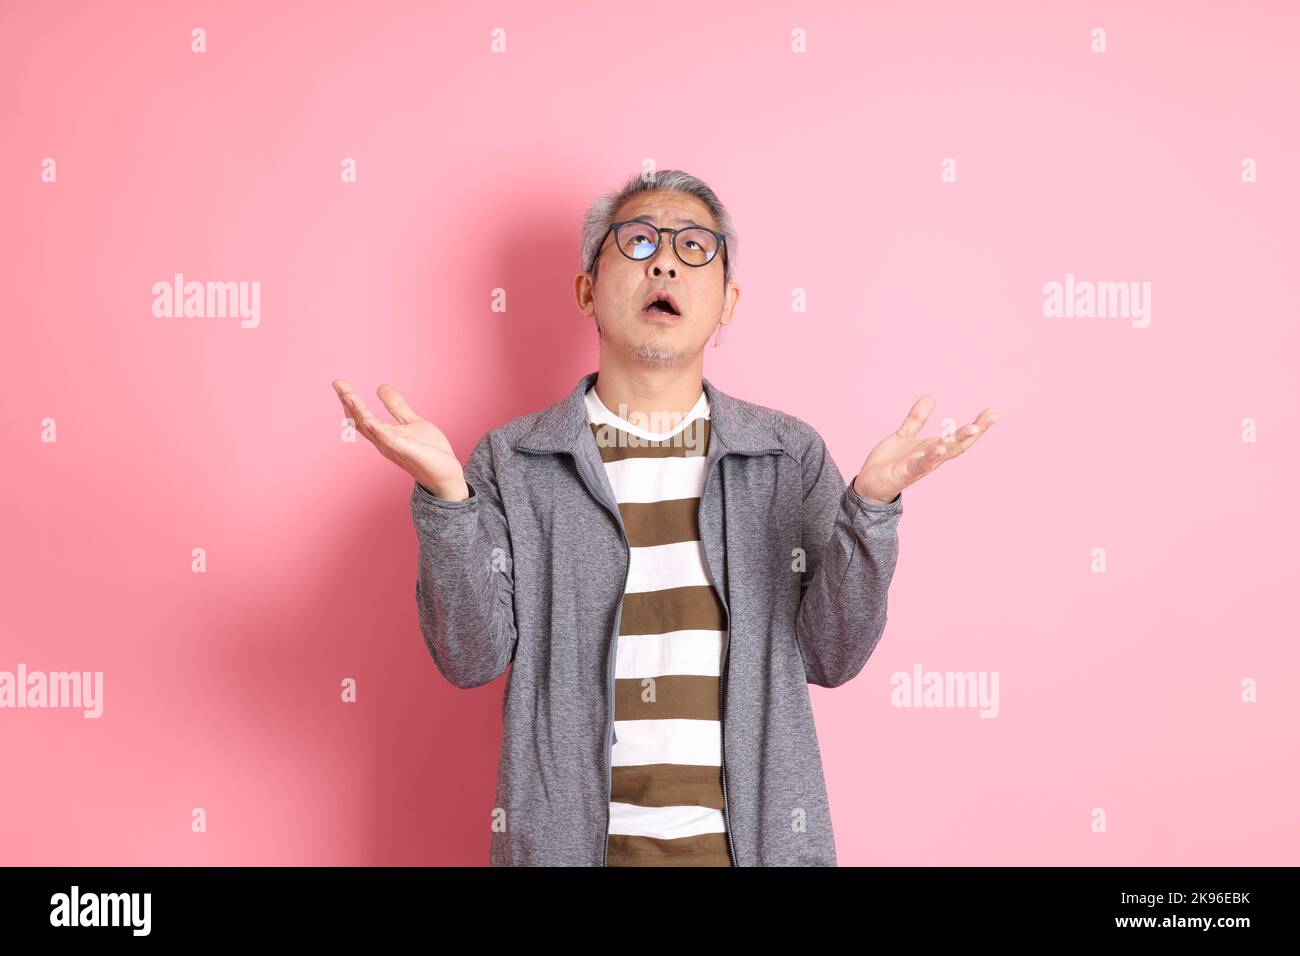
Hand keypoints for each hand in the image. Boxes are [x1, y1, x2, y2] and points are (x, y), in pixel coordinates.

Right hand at [331, 379, 468, 499]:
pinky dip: (379, 431)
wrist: (446, 474)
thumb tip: (381, 387)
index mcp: (384, 435)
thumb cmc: (429, 451)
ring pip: (372, 429)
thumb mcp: (411, 422)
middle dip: (349, 402)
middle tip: (337, 384)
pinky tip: (370, 421)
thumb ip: (397, 407)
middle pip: (361, 421)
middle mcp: (384, 442)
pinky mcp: (408, 451)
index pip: (361, 417)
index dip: (349, 400)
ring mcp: (394, 447)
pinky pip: (391, 441)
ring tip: (348, 396)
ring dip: (359, 413)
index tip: (338, 383)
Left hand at [853, 396, 997, 503]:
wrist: (869, 485)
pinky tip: (939, 447)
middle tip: (991, 416)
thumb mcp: (904, 435)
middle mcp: (931, 458)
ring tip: (974, 428)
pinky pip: (920, 464)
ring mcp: (920, 466)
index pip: (958, 436)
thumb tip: (930, 397)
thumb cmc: (890, 463)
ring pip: (943, 453)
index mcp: (932, 448)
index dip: (976, 425)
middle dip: (976, 430)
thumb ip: (916, 419)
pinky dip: (930, 456)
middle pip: (958, 444)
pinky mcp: (905, 473)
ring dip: (959, 441)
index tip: (992, 412)